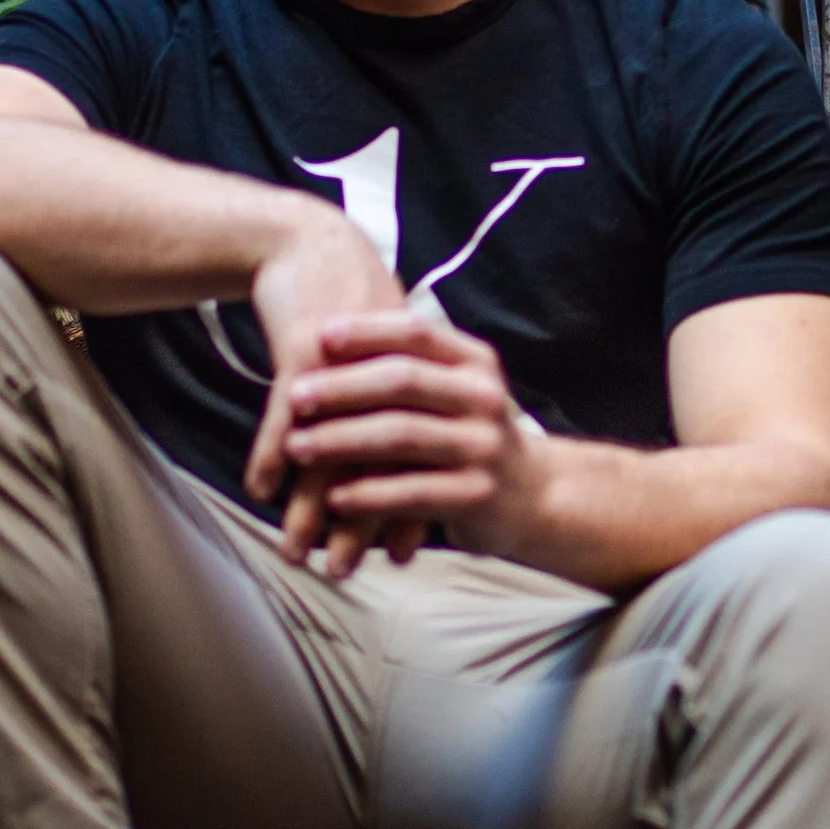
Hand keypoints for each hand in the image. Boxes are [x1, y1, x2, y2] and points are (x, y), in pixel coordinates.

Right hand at [244, 214, 405, 561]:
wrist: (309, 246)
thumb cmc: (344, 306)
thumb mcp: (384, 354)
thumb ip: (396, 408)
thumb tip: (402, 457)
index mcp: (414, 388)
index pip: (415, 464)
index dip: (406, 509)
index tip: (401, 553)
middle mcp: (386, 386)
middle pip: (373, 470)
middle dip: (356, 526)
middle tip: (345, 572)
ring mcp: (345, 375)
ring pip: (327, 457)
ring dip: (307, 508)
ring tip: (296, 550)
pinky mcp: (303, 361)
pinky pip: (283, 421)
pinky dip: (269, 458)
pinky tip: (258, 492)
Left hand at [274, 301, 542, 578]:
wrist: (536, 497)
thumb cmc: (471, 436)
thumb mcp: (454, 391)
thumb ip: (408, 368)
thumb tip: (322, 340)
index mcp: (475, 363)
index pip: (416, 332)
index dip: (365, 331)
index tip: (318, 334)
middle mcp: (484, 398)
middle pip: (402, 381)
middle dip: (341, 388)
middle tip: (293, 397)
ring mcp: (484, 447)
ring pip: (401, 437)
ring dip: (341, 441)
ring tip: (296, 448)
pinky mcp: (477, 496)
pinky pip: (411, 492)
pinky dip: (367, 493)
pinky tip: (334, 497)